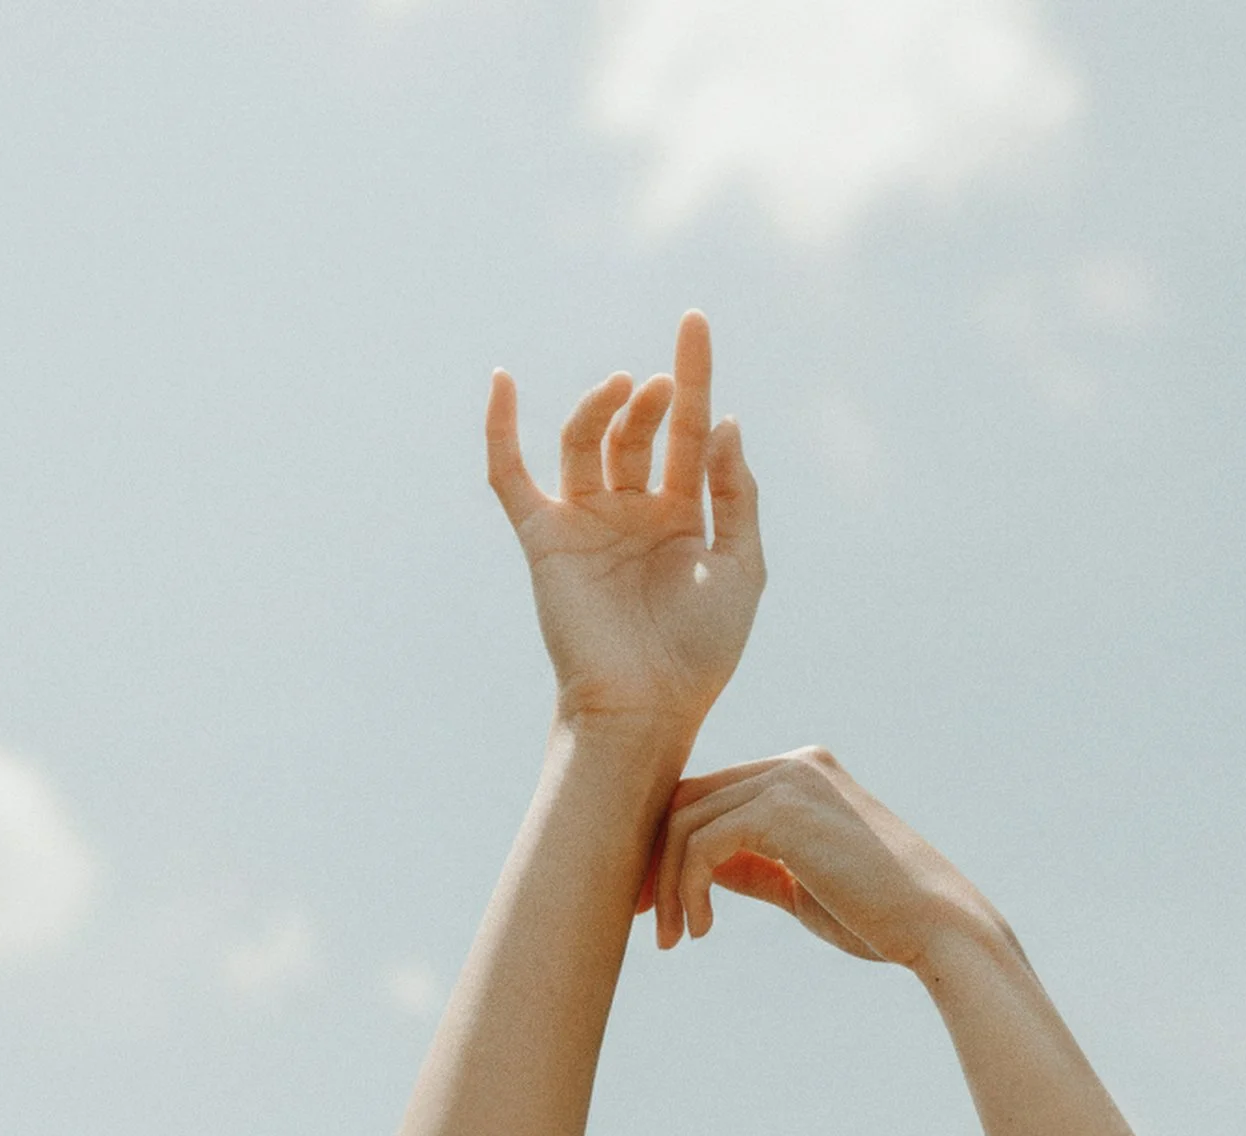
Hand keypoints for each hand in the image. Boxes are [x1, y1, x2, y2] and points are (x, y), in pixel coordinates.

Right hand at [487, 311, 764, 741]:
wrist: (648, 707)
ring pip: (586, 440)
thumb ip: (735, 495)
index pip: (688, 427)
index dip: (695, 372)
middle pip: (638, 429)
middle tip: (665, 386)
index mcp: (683, 512)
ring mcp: (585, 521)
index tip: (696, 319)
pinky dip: (503, 429)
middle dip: (653, 399)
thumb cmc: (701, 650)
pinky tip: (503, 382)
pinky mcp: (544, 539)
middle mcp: (632, 509)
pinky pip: (512, 476)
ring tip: (629, 387)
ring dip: (605, 407)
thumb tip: (722, 422)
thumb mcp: (743, 567)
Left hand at [647, 746, 1011, 967]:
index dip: (668, 850)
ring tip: (675, 937)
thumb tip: (697, 870)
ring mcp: (789, 780)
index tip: (653, 907)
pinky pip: (701, 842)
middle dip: (655, 862)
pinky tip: (702, 929)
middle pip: (685, 800)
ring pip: (684, 821)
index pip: (708, 797)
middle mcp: (794, 765)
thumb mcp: (800, 885)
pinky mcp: (782, 809)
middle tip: (645, 924)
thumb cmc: (877, 918)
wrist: (937, 928)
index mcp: (802, 776)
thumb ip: (752, 866)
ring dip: (668, 885)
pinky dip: (688, 888)